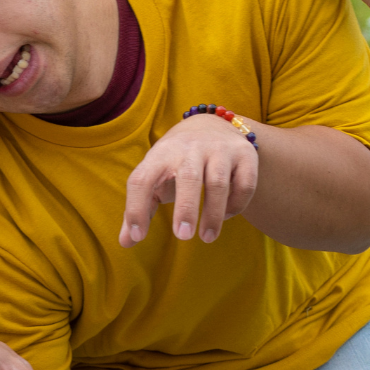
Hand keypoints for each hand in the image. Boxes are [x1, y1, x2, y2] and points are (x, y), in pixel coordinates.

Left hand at [120, 112, 259, 246]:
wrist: (209, 127)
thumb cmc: (174, 165)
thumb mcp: (153, 181)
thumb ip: (140, 210)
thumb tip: (125, 243)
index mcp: (159, 156)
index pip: (141, 180)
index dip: (136, 209)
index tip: (138, 236)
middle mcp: (189, 148)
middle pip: (188, 178)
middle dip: (186, 208)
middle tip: (183, 236)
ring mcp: (219, 149)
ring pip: (218, 182)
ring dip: (214, 213)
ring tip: (207, 237)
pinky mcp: (244, 154)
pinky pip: (245, 183)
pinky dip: (237, 203)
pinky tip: (226, 216)